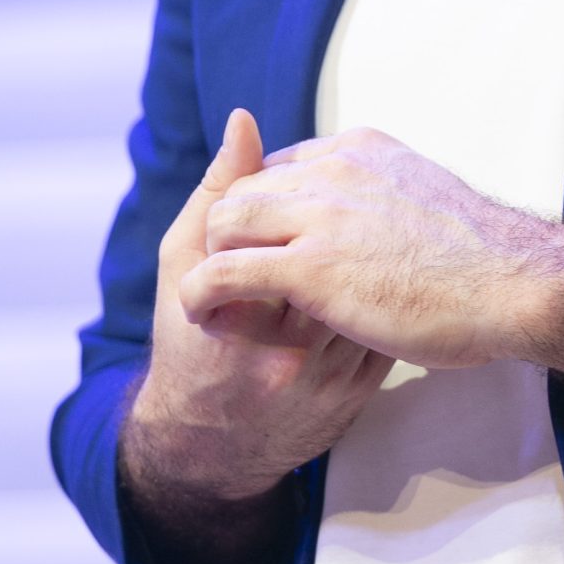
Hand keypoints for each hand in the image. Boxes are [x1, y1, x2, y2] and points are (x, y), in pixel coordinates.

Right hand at [125, 110, 393, 503]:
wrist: (207, 445)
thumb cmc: (186, 342)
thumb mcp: (179, 264)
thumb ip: (216, 192)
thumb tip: (243, 119)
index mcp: (245, 316)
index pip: (296, 236)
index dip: (300, 207)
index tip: (294, 201)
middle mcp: (294, 354)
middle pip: (341, 262)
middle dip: (340, 231)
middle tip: (334, 215)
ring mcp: (332, 378)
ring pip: (370, 291)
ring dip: (364, 257)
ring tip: (351, 242)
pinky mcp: (360, 392)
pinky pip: (384, 325)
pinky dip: (378, 295)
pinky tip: (362, 280)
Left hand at [183, 127, 552, 368]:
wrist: (513, 282)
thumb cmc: (482, 258)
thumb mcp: (424, 196)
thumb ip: (382, 193)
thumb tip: (373, 211)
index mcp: (359, 150)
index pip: (279, 166)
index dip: (264, 210)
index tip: (265, 247)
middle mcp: (333, 169)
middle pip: (246, 189)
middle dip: (232, 234)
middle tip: (236, 281)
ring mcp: (320, 216)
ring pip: (225, 220)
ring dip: (211, 259)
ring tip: (213, 300)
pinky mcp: (311, 267)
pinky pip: (226, 272)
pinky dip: (203, 293)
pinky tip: (203, 314)